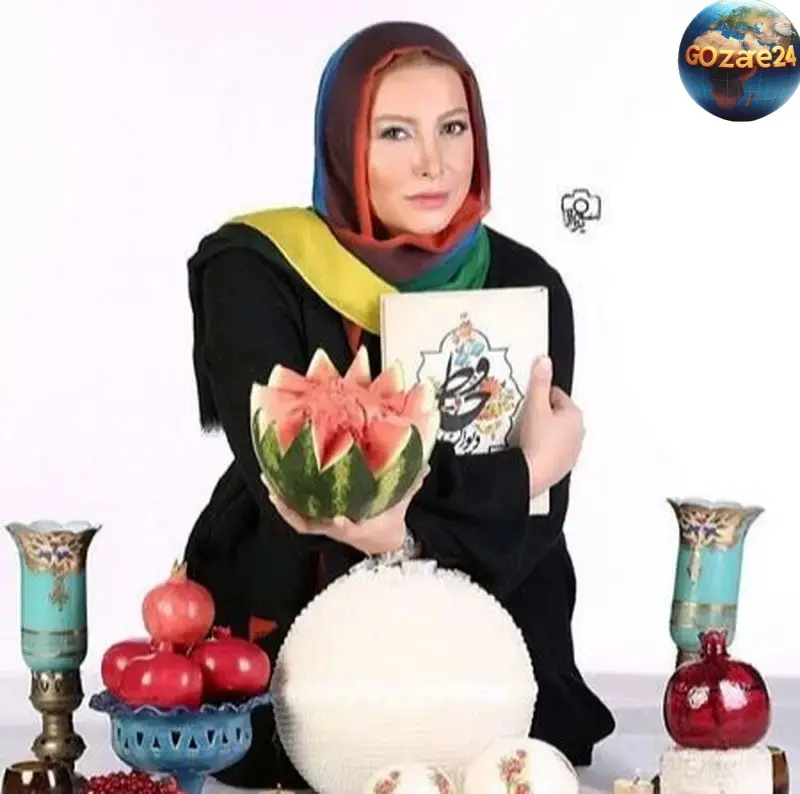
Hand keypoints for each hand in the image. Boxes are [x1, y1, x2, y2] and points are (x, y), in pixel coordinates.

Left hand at [265, 466, 428, 555]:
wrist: (383, 540)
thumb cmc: (389, 520)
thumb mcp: (401, 502)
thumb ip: (410, 484)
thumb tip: (424, 466)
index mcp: (357, 526)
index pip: (347, 528)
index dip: (343, 526)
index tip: (340, 520)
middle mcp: (335, 526)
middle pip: (307, 520)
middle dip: (288, 504)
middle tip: (272, 483)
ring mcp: (324, 524)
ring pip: (297, 516)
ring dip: (281, 500)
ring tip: (268, 479)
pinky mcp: (319, 521)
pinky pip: (297, 514)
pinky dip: (285, 504)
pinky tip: (275, 486)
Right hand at [519, 356, 584, 495]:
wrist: (532, 474)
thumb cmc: (537, 440)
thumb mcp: (535, 406)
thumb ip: (539, 382)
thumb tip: (544, 361)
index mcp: (575, 415)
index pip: (557, 395)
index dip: (540, 397)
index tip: (529, 404)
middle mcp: (579, 433)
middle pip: (558, 415)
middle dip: (544, 415)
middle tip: (527, 419)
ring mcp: (572, 451)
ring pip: (557, 433)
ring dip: (545, 432)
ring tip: (528, 436)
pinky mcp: (563, 466)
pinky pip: (554, 450)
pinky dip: (544, 448)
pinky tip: (531, 450)